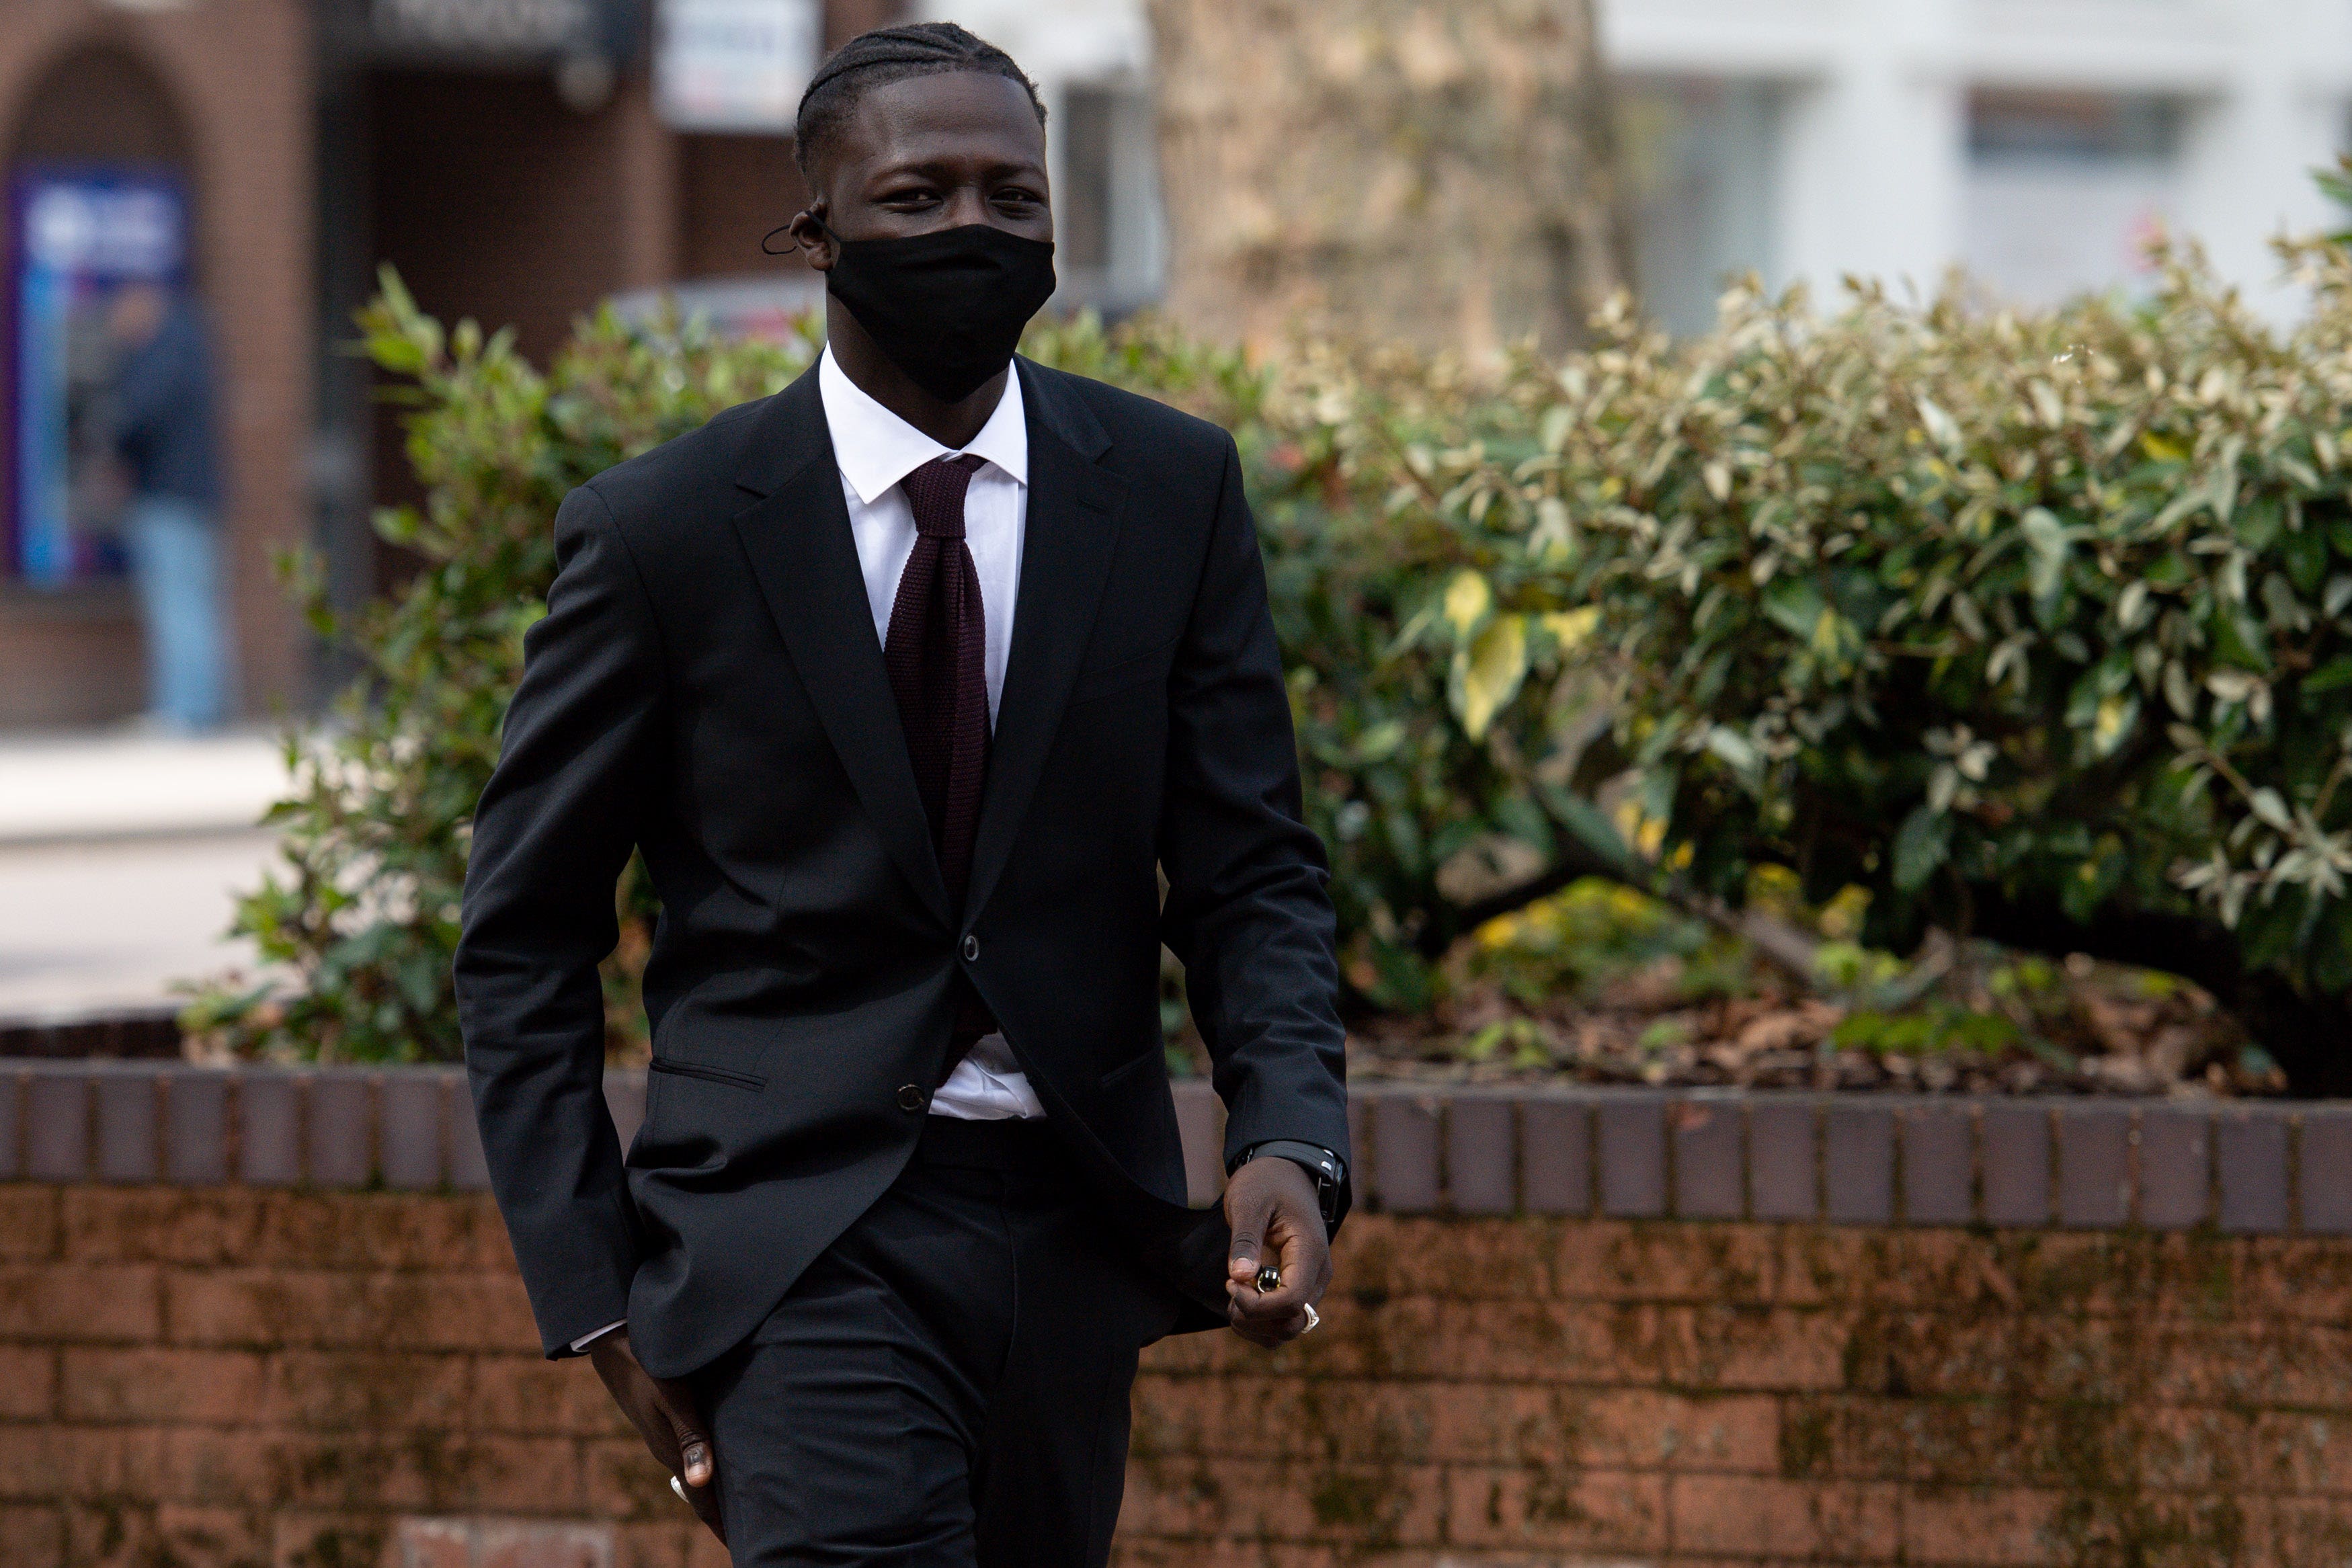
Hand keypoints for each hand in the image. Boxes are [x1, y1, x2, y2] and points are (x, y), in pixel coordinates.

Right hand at [589, 1330, 724, 1543]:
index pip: (701, 1498)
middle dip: (724, 1514)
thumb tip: (702, 1482)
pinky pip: (693, 1451)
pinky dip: (710, 1466)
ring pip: (698, 1472)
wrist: (613, 1339)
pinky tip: (724, 1463)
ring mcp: (666, 1434)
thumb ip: (689, 1435)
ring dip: (718, 1491)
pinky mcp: (667, 1418)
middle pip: (701, 1491)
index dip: (722, 1524)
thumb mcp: (671, 1396)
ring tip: (745, 1507)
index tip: (743, 1547)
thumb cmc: (648, 1361)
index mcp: (671, 1450)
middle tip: (755, 1533)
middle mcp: (669, 1448)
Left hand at [1223, 1154, 1331, 1347]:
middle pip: (1292, 1323)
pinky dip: (1259, 1322)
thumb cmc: (1266, 1183)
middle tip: (1229, 1291)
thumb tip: (1239, 1277)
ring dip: (1255, 1325)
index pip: (1292, 1301)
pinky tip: (1241, 1298)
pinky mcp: (1296, 1289)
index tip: (1230, 1283)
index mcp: (1309, 1252)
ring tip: (1234, 1295)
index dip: (1257, 1304)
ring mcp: (1309, 1285)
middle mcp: (1316, 1275)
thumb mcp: (1248, 1201)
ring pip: (1287, 1330)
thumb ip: (1245, 1239)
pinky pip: (1282, 1322)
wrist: (1283, 1173)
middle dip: (1254, 1319)